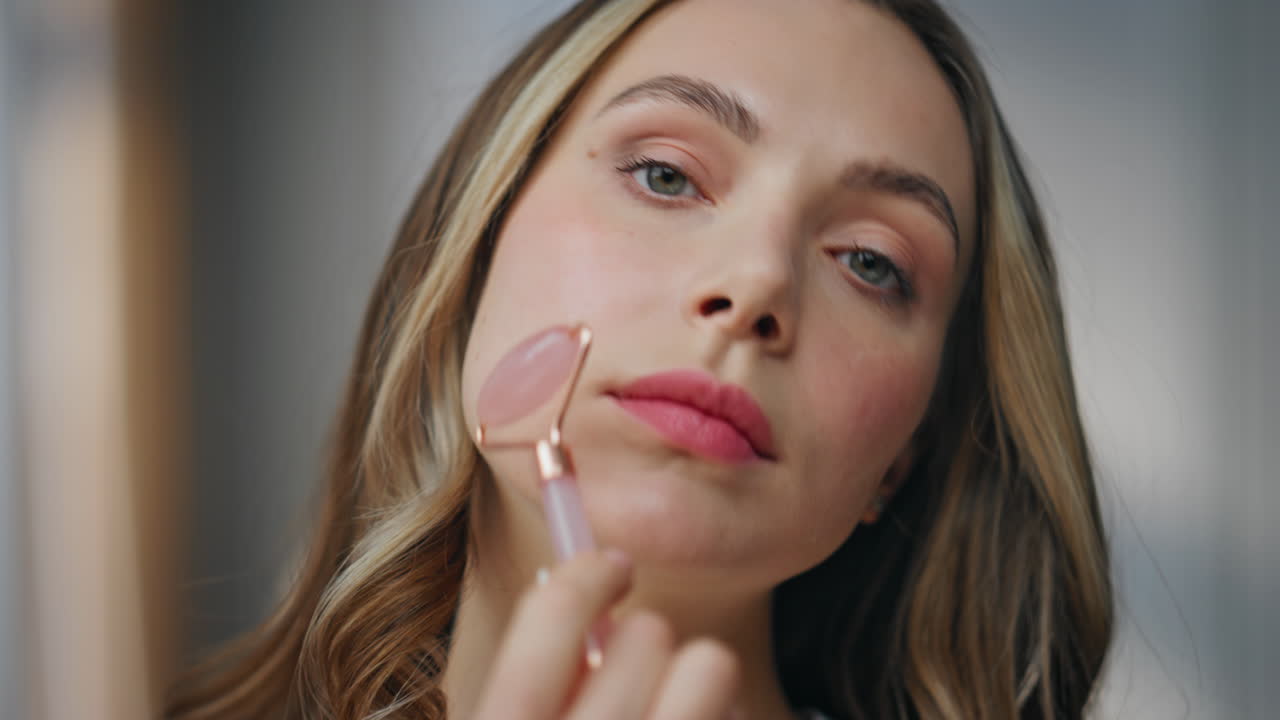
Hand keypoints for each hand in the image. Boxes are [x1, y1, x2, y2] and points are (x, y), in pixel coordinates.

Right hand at [470, 549, 740, 719]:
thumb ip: (539, 674)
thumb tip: (570, 576)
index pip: (552, 612)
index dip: (585, 573)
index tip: (610, 562)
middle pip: (646, 632)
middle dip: (646, 634)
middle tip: (637, 663)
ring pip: (712, 663)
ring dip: (699, 671)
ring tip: (677, 704)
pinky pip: (743, 710)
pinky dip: (729, 712)